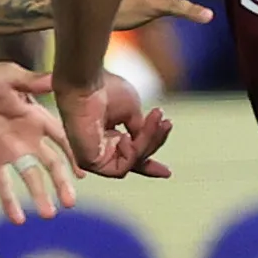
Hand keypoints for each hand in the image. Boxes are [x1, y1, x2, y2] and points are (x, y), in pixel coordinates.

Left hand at [0, 58, 80, 219]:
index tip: (84, 173)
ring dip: (40, 196)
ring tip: (48, 214)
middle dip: (61, 183)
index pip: (62, 139)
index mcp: (38, 117)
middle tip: (70, 202)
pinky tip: (18, 219)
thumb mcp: (11, 76)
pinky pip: (3, 183)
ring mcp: (10, 150)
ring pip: (30, 177)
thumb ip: (34, 81)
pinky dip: (10, 201)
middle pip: (51, 164)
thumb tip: (59, 78)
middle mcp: (29, 137)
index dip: (74, 155)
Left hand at [56, 70, 178, 179]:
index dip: (149, 163)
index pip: (129, 154)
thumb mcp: (132, 112)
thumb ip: (139, 131)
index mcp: (106, 134)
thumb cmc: (106, 89)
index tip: (167, 173)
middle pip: (134, 159)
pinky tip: (128, 136)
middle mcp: (98, 147)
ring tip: (158, 119)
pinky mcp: (89, 161)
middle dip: (153, 144)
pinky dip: (132, 153)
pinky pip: (120, 168)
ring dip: (148, 142)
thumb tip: (144, 143)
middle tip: (168, 124)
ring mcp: (93, 155)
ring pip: (131, 162)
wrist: (89, 83)